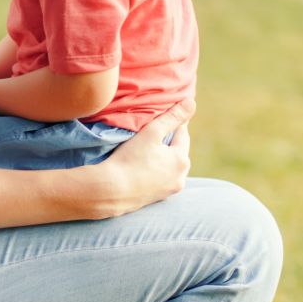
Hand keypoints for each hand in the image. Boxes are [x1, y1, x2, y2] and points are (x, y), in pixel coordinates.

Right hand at [87, 99, 193, 217]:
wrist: (110, 191)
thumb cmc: (130, 159)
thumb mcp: (152, 132)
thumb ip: (172, 117)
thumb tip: (192, 103)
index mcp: (182, 160)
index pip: (182, 133)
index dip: (173, 122)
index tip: (163, 114)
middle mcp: (180, 177)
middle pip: (177, 151)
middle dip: (168, 141)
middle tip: (154, 131)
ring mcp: (169, 191)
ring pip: (169, 166)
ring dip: (162, 157)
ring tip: (147, 149)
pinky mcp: (156, 199)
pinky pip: (160, 178)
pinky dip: (155, 170)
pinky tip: (142, 166)